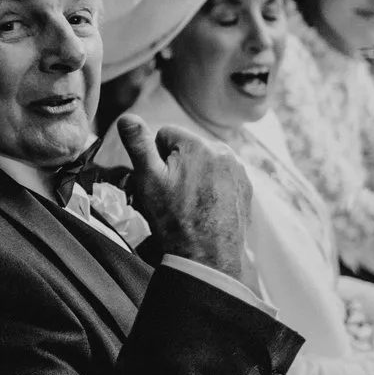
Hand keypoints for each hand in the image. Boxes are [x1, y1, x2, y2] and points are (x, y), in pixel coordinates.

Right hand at [116, 115, 251, 281]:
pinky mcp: (246, 187)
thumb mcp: (148, 180)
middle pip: (187, 149)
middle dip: (177, 166)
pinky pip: (222, 177)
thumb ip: (138, 145)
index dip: (156, 158)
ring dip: (195, 176)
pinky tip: (205, 209)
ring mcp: (238, 169)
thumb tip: (127, 117)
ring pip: (205, 163)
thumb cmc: (174, 219)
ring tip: (189, 205)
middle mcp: (222, 150)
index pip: (165, 135)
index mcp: (197, 144)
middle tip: (172, 197)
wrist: (208, 257)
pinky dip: (213, 188)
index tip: (159, 181)